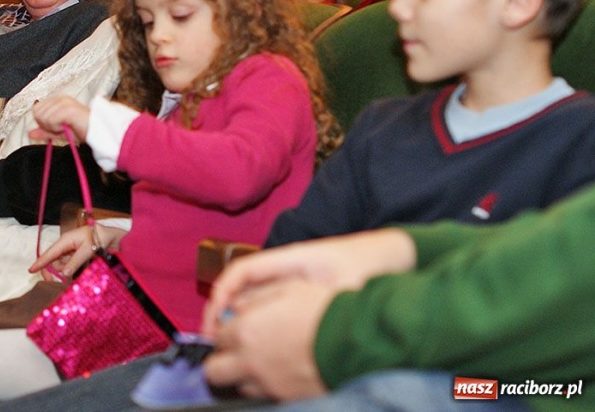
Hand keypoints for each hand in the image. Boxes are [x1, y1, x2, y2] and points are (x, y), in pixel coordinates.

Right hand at [29, 224, 126, 278]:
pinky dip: (68, 268)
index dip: (40, 262)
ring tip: (75, 270)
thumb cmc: (98, 238)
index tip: (31, 270)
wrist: (108, 235)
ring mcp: (68, 249)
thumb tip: (64, 274)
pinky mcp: (72, 253)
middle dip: (52, 270)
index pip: (50, 253)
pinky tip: (74, 270)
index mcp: (65, 240)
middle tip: (55, 282)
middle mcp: (64, 244)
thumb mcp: (87, 250)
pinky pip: (65, 263)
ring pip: (58, 263)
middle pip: (51, 260)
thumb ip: (75, 262)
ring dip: (62, 270)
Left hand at [30, 96, 89, 142]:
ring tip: (65, 127)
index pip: (36, 110)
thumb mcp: (59, 132)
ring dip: (53, 127)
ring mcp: (64, 102)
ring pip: (43, 117)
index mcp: (58, 101)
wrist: (98, 132)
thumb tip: (30, 133)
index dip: (43, 122)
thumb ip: (44, 131)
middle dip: (46, 125)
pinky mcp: (68, 109)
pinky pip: (51, 120)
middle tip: (61, 128)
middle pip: (37, 113)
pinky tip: (67, 127)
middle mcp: (60, 99)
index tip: (56, 127)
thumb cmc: (82, 130)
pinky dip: (57, 128)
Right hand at [202, 229, 416, 336]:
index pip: (241, 272)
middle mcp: (284, 268)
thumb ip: (314, 302)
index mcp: (290, 259)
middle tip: (216, 349)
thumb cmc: (369, 265)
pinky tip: (261, 348)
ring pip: (252, 300)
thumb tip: (275, 321)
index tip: (212, 326)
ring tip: (232, 353)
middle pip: (239, 288)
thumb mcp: (343, 286)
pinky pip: (269, 308)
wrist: (395, 254)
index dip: (219, 296)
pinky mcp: (299, 293)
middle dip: (221, 316)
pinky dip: (257, 326)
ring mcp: (291, 280)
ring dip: (238, 323)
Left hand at [204, 277, 333, 400]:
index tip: (235, 325)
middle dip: (221, 358)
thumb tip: (236, 307)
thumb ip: (255, 298)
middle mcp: (250, 361)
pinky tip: (277, 370)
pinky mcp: (283, 398)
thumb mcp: (289, 288)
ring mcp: (266, 384)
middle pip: (214, 369)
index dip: (225, 328)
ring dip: (241, 372)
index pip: (218, 335)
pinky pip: (260, 395)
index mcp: (246, 330)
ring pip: (237, 384)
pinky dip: (262, 384)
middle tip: (235, 348)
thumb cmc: (325, 310)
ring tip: (260, 359)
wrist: (357, 341)